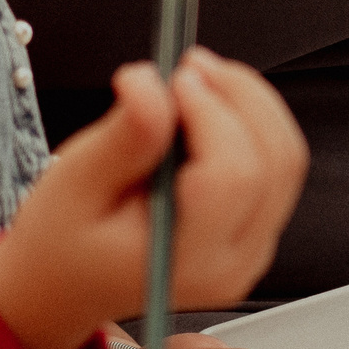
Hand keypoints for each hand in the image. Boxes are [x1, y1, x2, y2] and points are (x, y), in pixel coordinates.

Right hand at [0, 49, 308, 348]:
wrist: (65, 284)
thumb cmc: (63, 239)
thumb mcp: (75, 183)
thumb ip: (124, 136)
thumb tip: (152, 82)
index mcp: (186, 262)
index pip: (232, 178)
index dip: (212, 114)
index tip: (176, 78)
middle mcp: (233, 263)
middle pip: (273, 162)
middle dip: (238, 96)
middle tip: (187, 65)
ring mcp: (252, 250)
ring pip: (285, 157)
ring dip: (249, 102)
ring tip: (195, 79)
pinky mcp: (255, 229)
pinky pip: (278, 164)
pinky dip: (251, 120)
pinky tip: (206, 106)